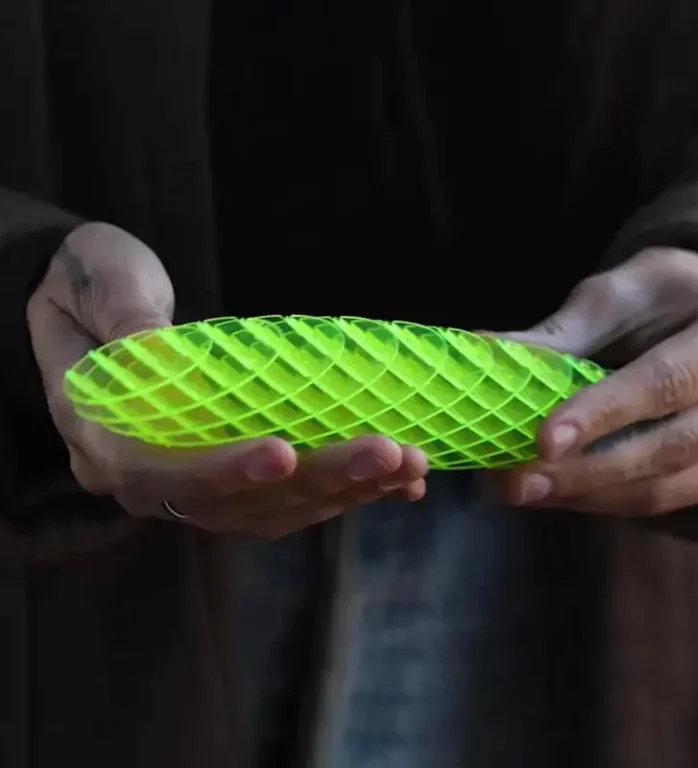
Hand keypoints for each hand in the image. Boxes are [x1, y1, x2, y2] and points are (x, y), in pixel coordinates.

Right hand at [27, 222, 427, 536]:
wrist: (93, 303)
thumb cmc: (90, 282)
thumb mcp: (98, 280)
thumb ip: (126, 315)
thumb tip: (162, 352)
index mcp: (102, 435)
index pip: (157, 474)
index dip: (221, 472)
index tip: (284, 454)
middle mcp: (147, 477)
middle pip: (235, 502)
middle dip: (318, 481)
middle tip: (389, 452)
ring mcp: (193, 482)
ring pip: (273, 509)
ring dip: (345, 491)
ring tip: (409, 465)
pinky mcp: (232, 474)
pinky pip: (289, 499)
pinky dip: (345, 491)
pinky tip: (399, 482)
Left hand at [490, 248, 697, 514]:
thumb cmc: (665, 297)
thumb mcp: (618, 297)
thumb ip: (560, 336)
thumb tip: (481, 355)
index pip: (669, 382)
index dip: (604, 414)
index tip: (541, 440)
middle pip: (674, 448)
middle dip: (588, 471)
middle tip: (516, 482)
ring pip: (671, 489)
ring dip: (590, 496)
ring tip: (525, 491)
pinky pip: (668, 501)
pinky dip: (607, 502)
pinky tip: (559, 494)